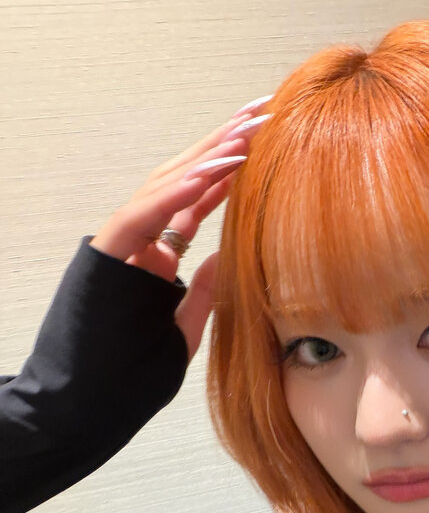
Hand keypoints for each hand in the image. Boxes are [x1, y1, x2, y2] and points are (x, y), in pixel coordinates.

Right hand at [90, 102, 270, 359]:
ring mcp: (121, 243)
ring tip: (247, 129)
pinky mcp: (106, 254)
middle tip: (263, 109)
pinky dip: (177, 193)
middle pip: (185, 179)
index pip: (198, 199)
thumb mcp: (181, 329)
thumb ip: (202, 292)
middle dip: (224, 142)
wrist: (78, 403)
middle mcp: (139, 240)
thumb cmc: (128, 376)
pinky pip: (144, 215)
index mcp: (156, 254)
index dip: (231, 168)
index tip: (266, 141)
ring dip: (208, 156)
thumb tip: (228, 259)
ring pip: (165, 186)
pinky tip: (211, 171)